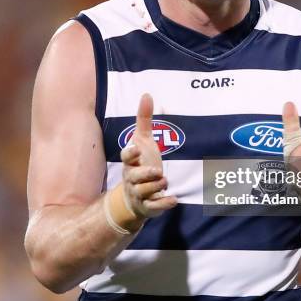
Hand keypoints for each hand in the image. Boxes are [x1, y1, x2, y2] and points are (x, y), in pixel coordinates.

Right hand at [120, 93, 177, 219]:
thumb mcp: (143, 141)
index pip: (126, 158)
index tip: (136, 150)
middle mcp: (132, 179)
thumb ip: (144, 119)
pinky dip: (163, 204)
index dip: (130, 154)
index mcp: (130, 163)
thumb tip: (147, 94)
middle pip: (135, 177)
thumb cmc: (140, 164)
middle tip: (157, 171)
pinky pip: (154, 207)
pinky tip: (174, 199)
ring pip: (145, 192)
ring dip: (155, 187)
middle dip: (145, 174)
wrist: (134, 197)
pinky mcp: (148, 207)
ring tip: (165, 181)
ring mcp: (139, 194)